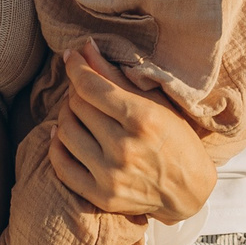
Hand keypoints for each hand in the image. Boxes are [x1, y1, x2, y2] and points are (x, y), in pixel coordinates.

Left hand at [48, 41, 215, 222]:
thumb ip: (115, 74)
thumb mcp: (154, 101)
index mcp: (141, 118)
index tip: (71, 56)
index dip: (75, 67)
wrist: (188, 190)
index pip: (90, 86)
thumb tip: (85, 48)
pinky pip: (62, 166)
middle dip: (75, 89)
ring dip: (66, 114)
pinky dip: (56, 146)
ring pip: (65, 131)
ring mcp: (110, 175)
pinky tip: (63, 134)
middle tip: (84, 87)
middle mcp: (123, 148)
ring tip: (78, 110)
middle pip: (76, 105)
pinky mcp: (101, 196)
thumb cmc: (176, 138)